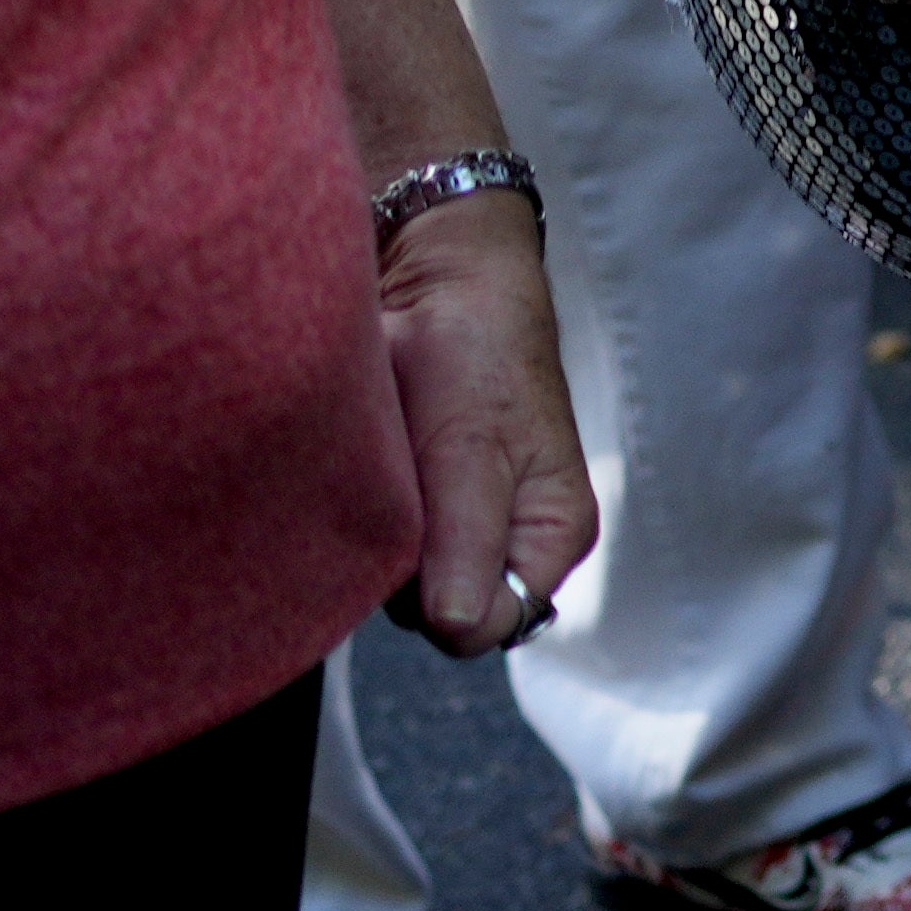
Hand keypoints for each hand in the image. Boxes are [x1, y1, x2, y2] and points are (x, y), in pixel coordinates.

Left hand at [375, 191, 596, 655]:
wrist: (436, 283)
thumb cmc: (476, 354)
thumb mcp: (472, 447)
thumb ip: (468, 539)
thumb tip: (462, 627)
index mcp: (551, 536)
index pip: (491, 624)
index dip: (443, 598)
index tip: (423, 528)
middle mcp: (507, 545)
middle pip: (440, 614)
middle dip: (405, 567)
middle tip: (403, 483)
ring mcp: (456, 530)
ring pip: (400, 588)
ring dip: (377, 539)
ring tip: (385, 466)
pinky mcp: (414, 512)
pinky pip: (376, 554)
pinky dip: (358, 521)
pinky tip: (368, 472)